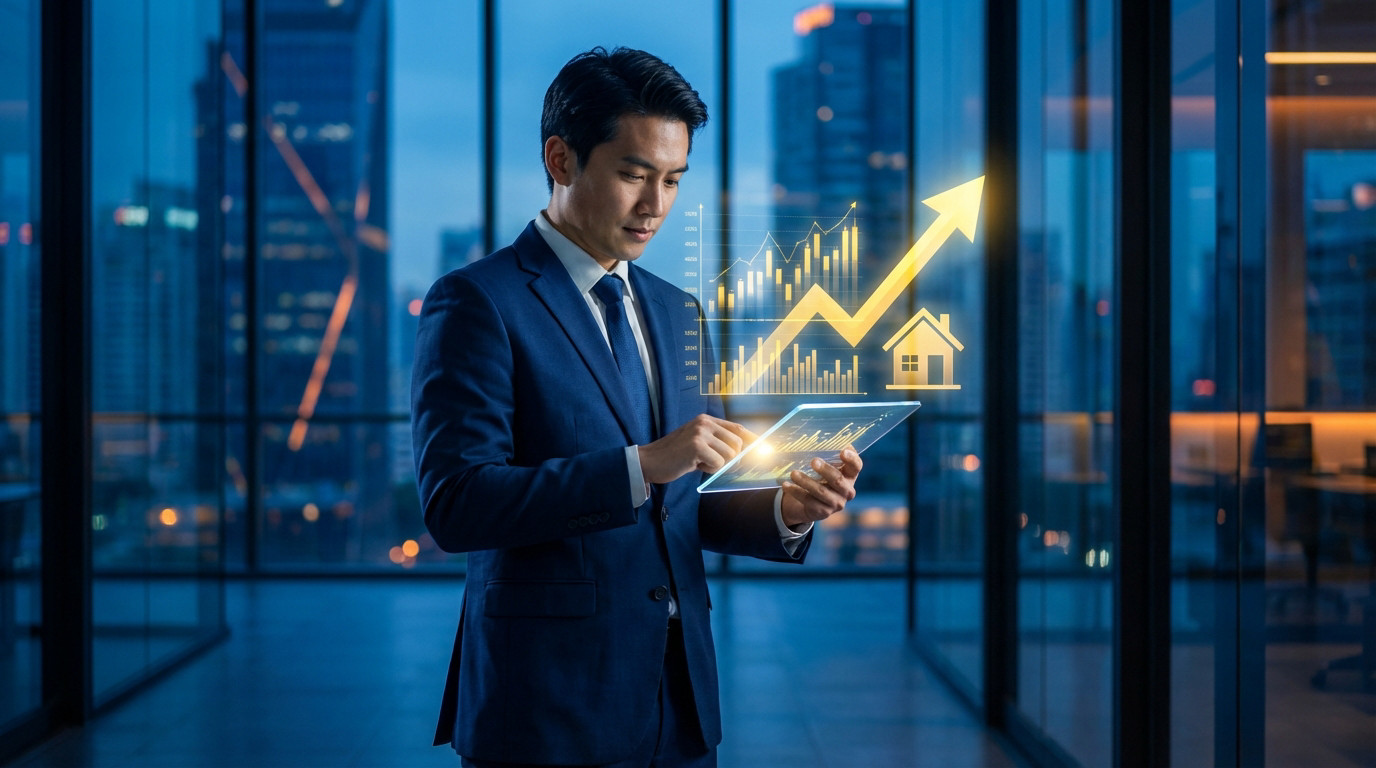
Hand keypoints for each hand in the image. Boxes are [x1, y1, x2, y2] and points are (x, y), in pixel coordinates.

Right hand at [638, 414, 756, 484]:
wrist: (650, 461)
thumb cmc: (675, 456)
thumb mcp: (698, 444)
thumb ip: (717, 444)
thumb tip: (744, 454)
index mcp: (706, 420)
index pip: (737, 429)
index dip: (753, 440)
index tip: (765, 450)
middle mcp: (705, 423)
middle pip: (737, 444)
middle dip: (732, 459)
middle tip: (713, 464)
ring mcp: (701, 433)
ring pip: (729, 455)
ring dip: (717, 465)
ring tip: (698, 462)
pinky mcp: (697, 446)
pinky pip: (718, 463)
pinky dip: (709, 469)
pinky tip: (693, 465)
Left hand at [780, 445, 861, 528]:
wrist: (814, 502)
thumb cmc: (822, 477)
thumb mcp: (827, 466)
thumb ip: (829, 453)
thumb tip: (824, 436)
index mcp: (850, 476)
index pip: (856, 466)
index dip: (852, 459)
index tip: (843, 451)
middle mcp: (847, 491)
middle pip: (838, 480)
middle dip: (825, 470)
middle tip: (813, 461)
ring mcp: (837, 503)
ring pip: (821, 492)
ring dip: (806, 482)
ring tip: (793, 473)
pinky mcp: (824, 512)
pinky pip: (809, 501)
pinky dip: (796, 492)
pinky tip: (786, 485)